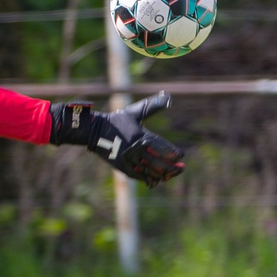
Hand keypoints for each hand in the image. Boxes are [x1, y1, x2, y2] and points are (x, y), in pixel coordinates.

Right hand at [49, 93, 185, 185]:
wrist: (95, 131)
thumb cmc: (117, 120)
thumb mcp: (134, 112)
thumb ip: (152, 106)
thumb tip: (166, 96)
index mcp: (141, 135)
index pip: (162, 147)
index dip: (173, 153)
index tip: (182, 155)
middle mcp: (136, 148)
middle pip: (159, 162)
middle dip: (172, 167)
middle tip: (180, 169)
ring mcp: (129, 159)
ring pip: (150, 171)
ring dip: (162, 175)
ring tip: (170, 175)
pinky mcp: (122, 167)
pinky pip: (139, 176)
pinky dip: (148, 179)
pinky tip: (156, 180)